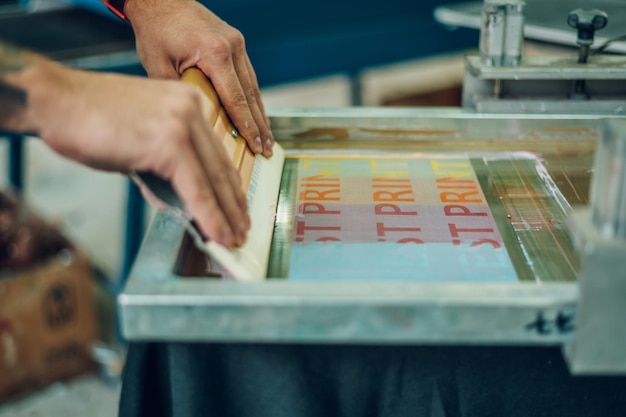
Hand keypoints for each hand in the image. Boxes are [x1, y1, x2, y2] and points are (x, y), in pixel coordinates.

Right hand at [17, 58, 248, 247]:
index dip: (229, 186)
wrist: (56, 101)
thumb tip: (184, 200)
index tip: (237, 208)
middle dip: (234, 204)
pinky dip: (208, 215)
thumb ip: (167, 166)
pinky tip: (216, 234)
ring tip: (233, 238)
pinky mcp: (170, 143)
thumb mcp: (142, 141)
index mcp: (189, 102)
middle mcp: (193, 108)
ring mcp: (183, 124)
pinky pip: (196, 188)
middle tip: (241, 229)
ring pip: (214, 180)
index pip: (217, 153)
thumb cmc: (90, 120)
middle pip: (222, 167)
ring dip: (226, 215)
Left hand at [125, 0, 273, 157]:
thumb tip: (193, 123)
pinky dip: (252, 97)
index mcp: (215, 53)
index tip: (256, 146)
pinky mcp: (235, 42)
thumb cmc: (155, 30)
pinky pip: (248, 75)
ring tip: (266, 137)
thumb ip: (180, 96)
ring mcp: (237, 43)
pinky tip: (256, 114)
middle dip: (260, 126)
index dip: (248, 127)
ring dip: (260, 113)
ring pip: (254, 86)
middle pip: (251, 95)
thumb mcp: (159, 67)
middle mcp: (232, 47)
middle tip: (267, 150)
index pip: (237, 100)